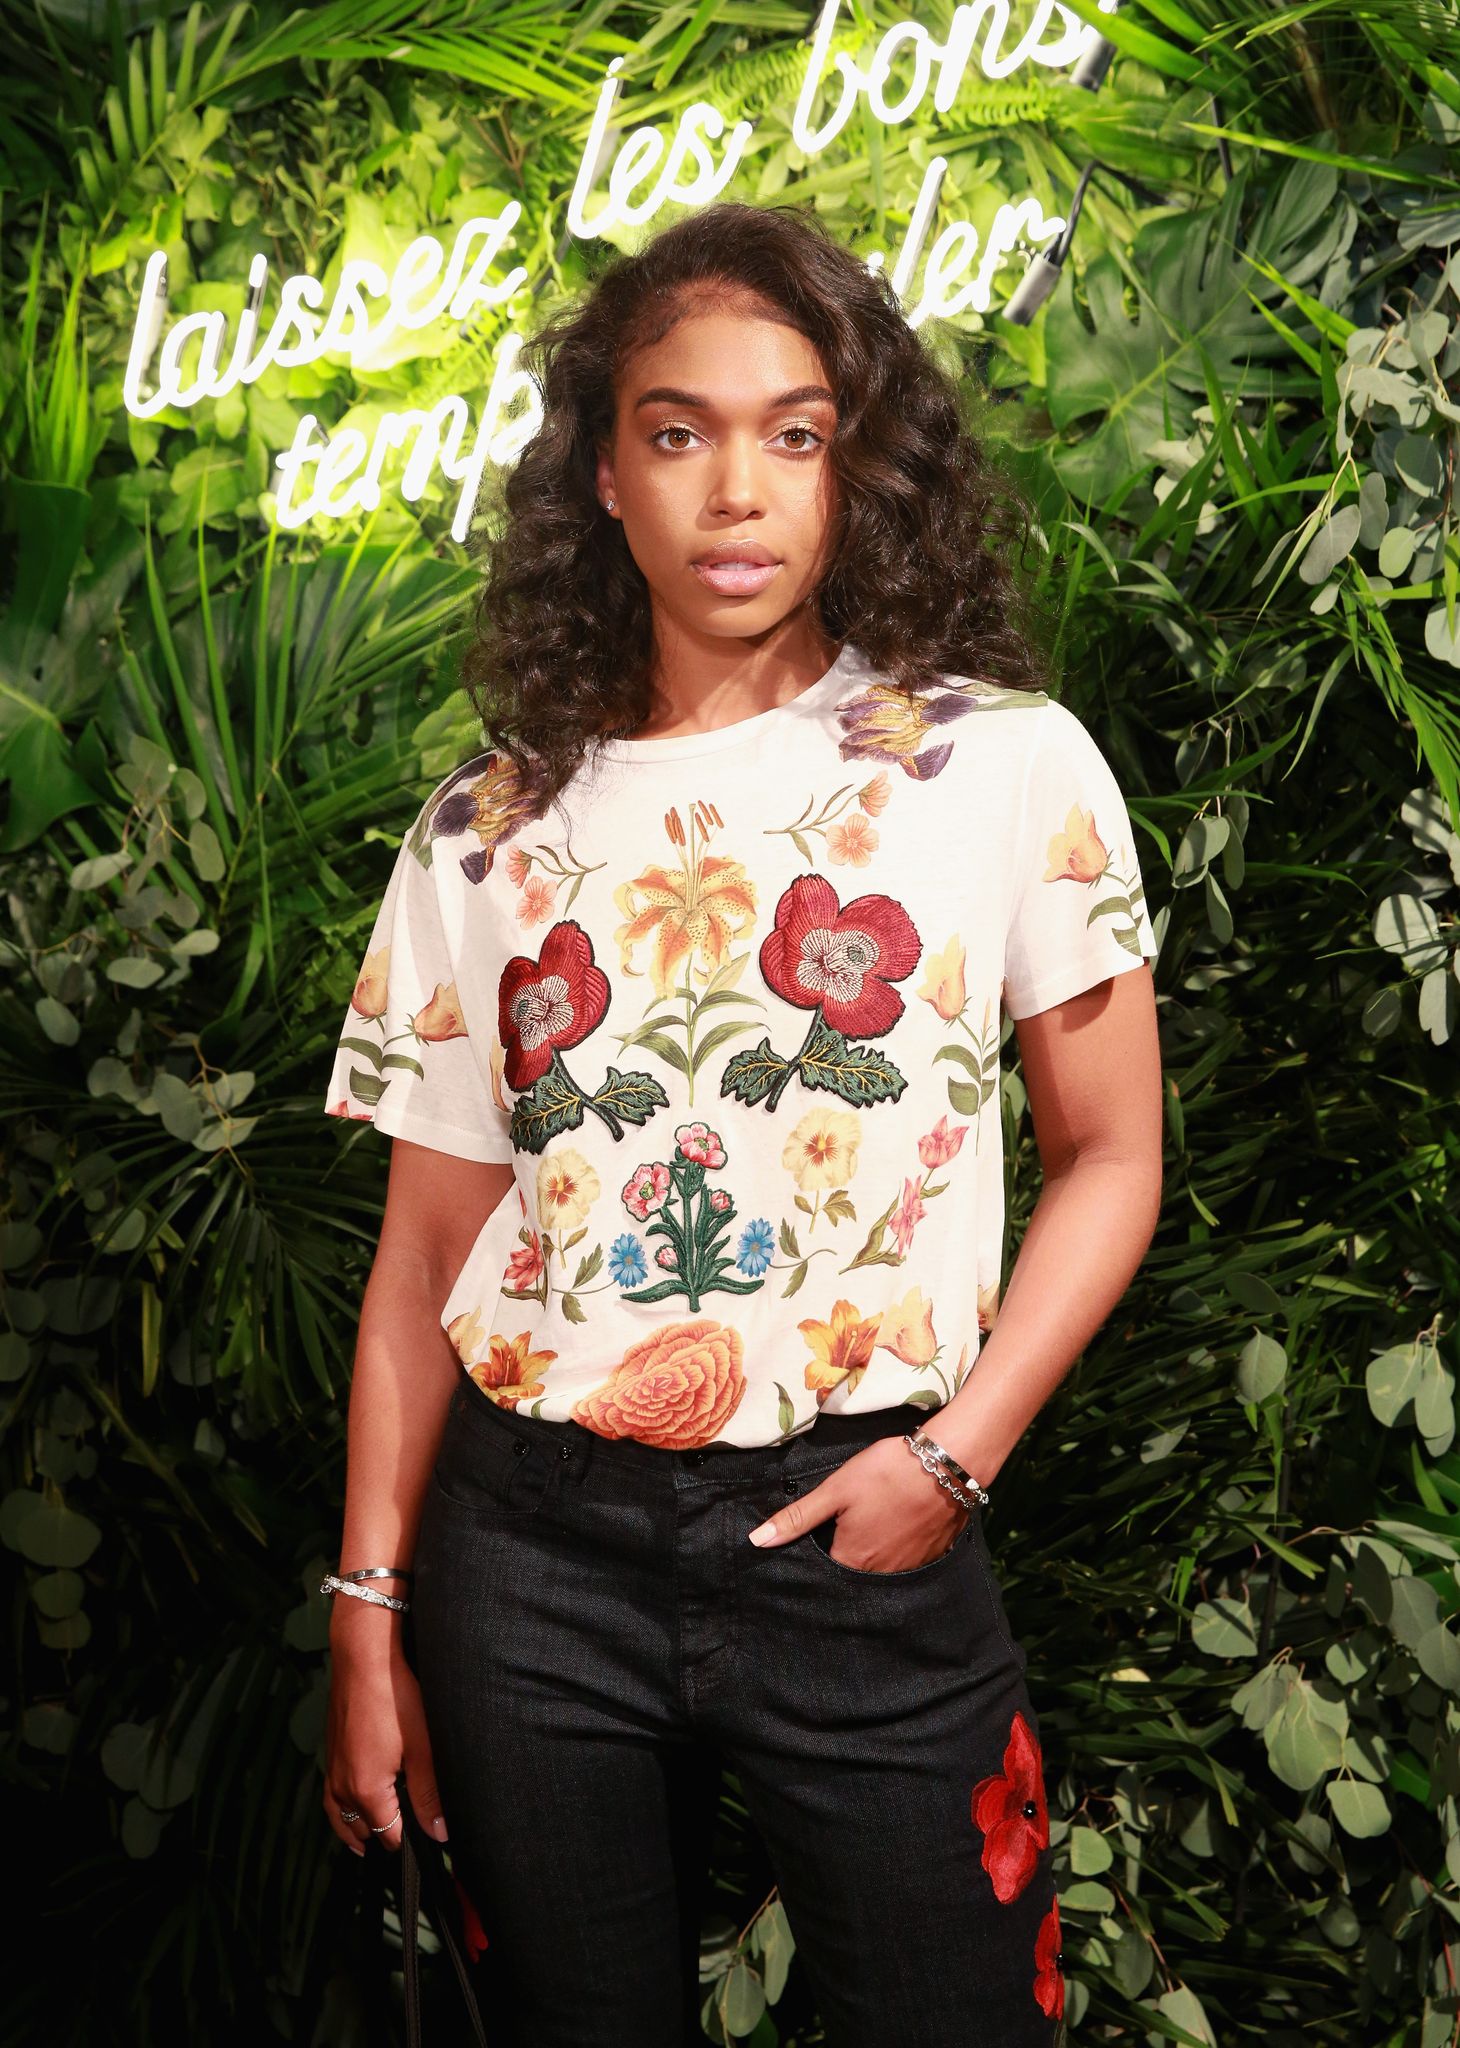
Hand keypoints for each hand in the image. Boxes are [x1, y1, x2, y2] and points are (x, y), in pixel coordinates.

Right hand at [324, 1615, 447, 1856]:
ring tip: (369, 1840)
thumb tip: (438, 1833)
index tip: (426, 1840)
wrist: (363, 1657)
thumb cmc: (395, 1698)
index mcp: (365, 1790)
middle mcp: (341, 1786)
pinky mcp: (330, 1751)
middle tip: (403, 1837)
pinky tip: (353, 1802)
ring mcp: (332, 1768)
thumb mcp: (422, 1748)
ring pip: (339, 1816)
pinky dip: (341, 1809)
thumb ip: (429, 1794)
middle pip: (359, 1830)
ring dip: (356, 1829)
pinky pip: (331, 1795)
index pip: (387, 1835)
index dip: (408, 1841)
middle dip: (380, 1837)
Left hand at [747, 1433, 968, 1573]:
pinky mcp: (933, 1556)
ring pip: (882, 1566)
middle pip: (854, 1570)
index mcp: (851, 1559)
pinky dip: (901, 1546)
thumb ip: (798, 1518)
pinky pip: (908, 1560)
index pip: (824, 1569)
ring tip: (876, 1521)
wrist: (947, 1464)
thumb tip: (757, 1542)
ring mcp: (910, 1567)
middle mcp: (880, 1573)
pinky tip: (901, 1523)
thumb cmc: (885, 1473)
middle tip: (851, 1523)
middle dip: (849, 1552)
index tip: (822, 1535)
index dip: (820, 1551)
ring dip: (876, 1550)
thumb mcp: (835, 1489)